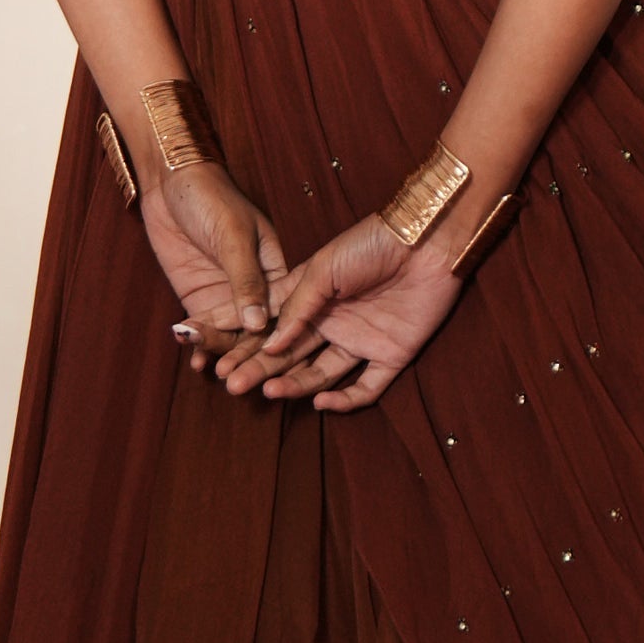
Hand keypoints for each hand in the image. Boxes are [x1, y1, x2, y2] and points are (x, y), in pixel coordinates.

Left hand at [141, 164, 287, 375]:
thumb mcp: (233, 237)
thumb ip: (245, 280)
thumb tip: (258, 326)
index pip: (285, 314)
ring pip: (231, 335)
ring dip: (223, 354)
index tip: (272, 367)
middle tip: (238, 380)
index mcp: (278, 271)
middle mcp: (257, 289)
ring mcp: (227, 296)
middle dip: (248, 356)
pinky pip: (206, 329)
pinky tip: (197, 363)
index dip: (279, 341)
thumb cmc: (211, 198)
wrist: (171, 182)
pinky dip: (202, 346)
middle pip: (258, 332)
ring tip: (216, 372)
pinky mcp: (200, 298)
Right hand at [230, 211, 459, 413]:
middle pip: (291, 355)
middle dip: (261, 370)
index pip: (271, 327)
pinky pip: (366, 388)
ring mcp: (361, 340)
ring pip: (321, 373)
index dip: (244, 345)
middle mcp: (332, 323)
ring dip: (295, 385)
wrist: (427, 240)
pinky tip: (319, 402)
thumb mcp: (323, 269)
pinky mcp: (391, 356)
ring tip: (270, 392)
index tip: (216, 362)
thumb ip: (297, 308)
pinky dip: (344, 400)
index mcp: (311, 297)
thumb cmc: (370, 244)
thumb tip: (269, 345)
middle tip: (235, 386)